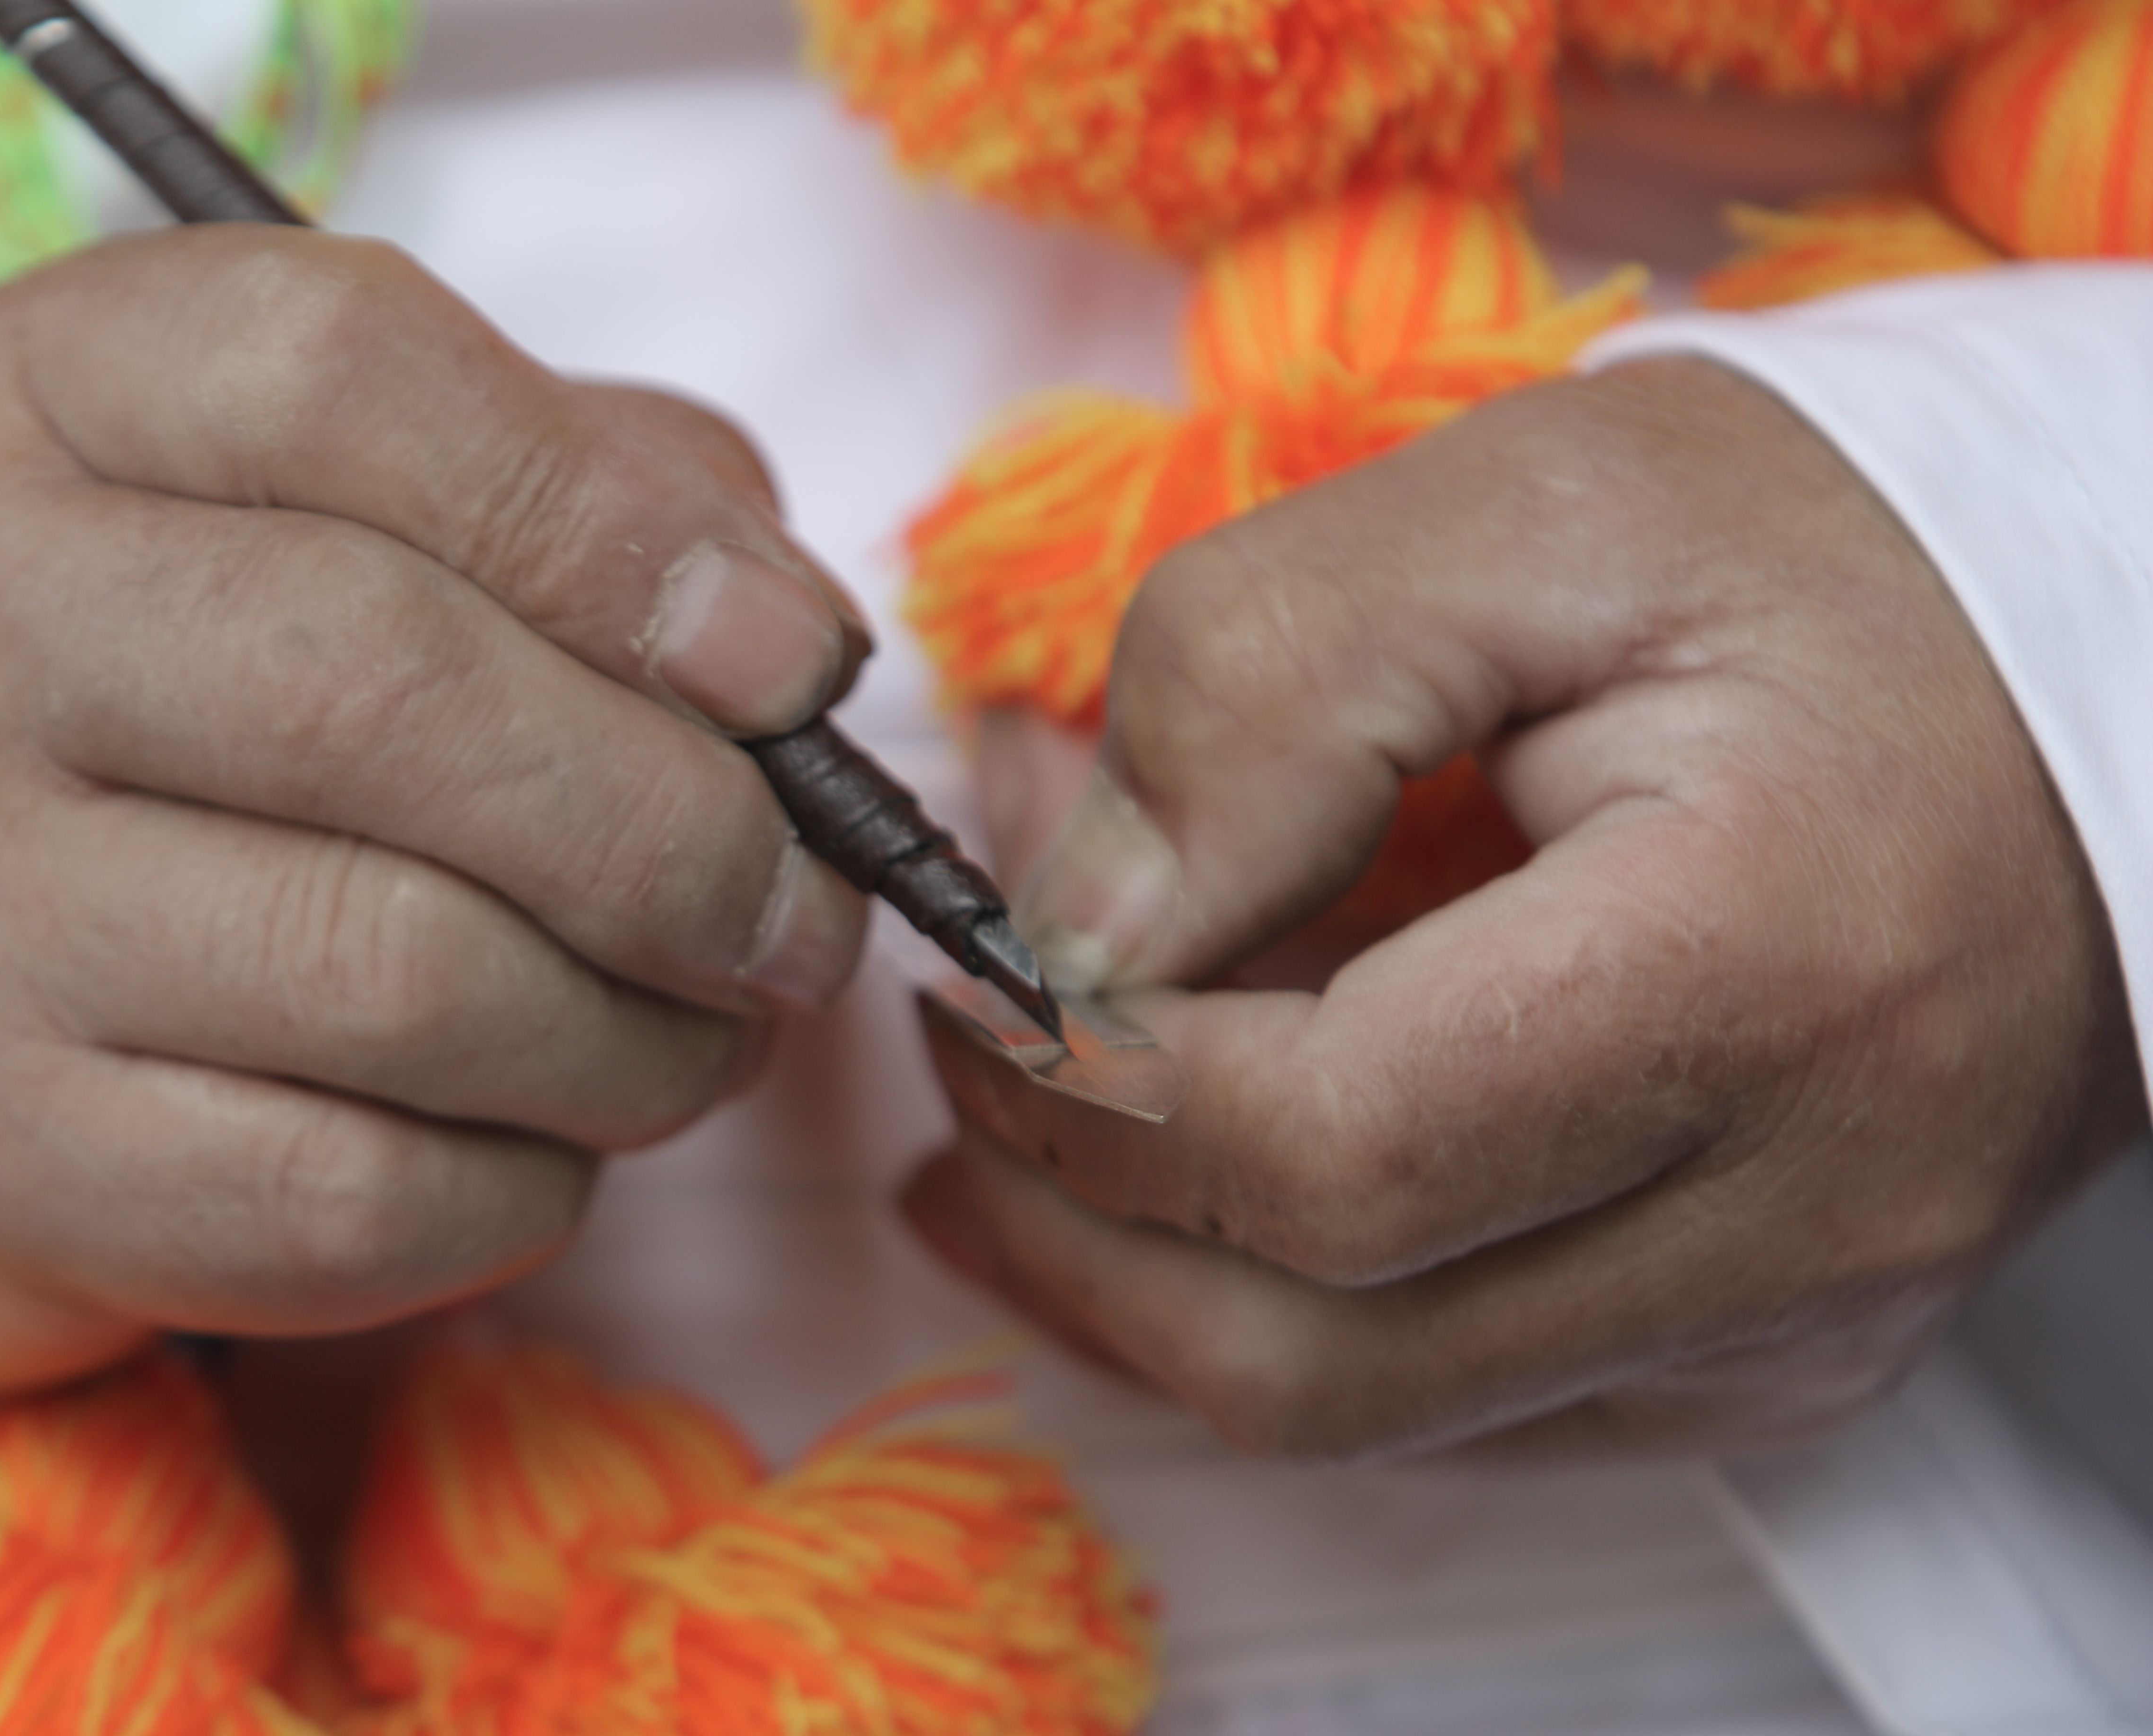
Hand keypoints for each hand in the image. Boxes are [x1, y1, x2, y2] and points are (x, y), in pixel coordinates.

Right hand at [0, 229, 869, 1392]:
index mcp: (54, 396)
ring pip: (406, 979)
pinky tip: (546, 1131)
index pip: (347, 376)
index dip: (619, 525)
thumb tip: (791, 654)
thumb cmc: (206, 699)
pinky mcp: (3, 1157)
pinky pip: (360, 1198)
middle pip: (388, 692)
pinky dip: (530, 1182)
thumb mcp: (351, 494)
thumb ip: (593, 489)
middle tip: (805, 909)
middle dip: (679, 828)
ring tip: (707, 1023)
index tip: (795, 665)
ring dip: (644, 1035)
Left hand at [909, 358, 2145, 1458]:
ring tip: (1007, 1152)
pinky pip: (1465, 1404)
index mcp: (1769, 969)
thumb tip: (1071, 923)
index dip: (1101, 1083)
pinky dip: (1287, 1310)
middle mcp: (1813, 1210)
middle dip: (1077, 1217)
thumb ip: (1260, 687)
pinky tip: (1188, 1199)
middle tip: (957, 1070)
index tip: (987, 974)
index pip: (1334, 1149)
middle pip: (1322, 1344)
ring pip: (1370, 1412)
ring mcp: (1801, 1315)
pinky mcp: (1775, 1348)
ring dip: (1143, 1290)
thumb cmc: (1818, 564)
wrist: (2091, 675)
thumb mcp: (1528, 513)